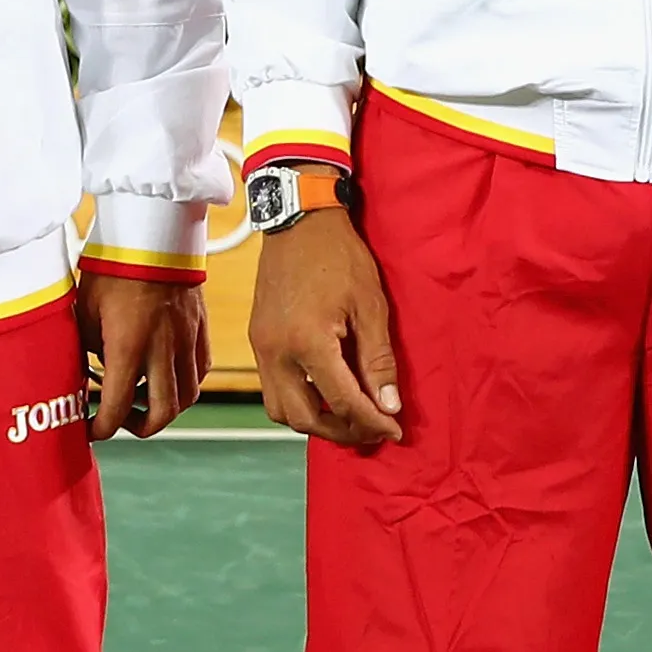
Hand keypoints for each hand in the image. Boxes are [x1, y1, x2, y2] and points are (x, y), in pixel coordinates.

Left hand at [78, 263, 206, 439]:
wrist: (153, 232)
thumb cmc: (113, 267)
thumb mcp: (84, 312)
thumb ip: (84, 349)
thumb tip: (81, 375)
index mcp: (129, 347)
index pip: (115, 408)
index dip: (100, 428)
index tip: (90, 429)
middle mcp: (163, 350)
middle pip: (161, 415)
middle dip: (136, 427)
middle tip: (118, 418)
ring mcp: (186, 341)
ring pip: (186, 397)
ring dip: (163, 408)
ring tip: (140, 396)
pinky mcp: (200, 330)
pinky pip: (198, 372)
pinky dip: (183, 385)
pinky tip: (164, 375)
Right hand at [249, 204, 403, 447]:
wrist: (298, 220)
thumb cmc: (339, 257)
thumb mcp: (370, 305)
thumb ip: (378, 360)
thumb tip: (389, 405)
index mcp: (308, 341)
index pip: (342, 401)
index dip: (371, 422)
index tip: (393, 431)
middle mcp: (277, 352)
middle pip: (304, 418)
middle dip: (341, 431)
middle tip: (372, 429)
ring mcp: (261, 348)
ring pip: (281, 410)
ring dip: (314, 421)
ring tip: (348, 414)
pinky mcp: (257, 341)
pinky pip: (272, 389)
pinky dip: (298, 401)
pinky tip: (325, 392)